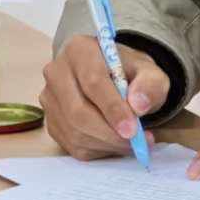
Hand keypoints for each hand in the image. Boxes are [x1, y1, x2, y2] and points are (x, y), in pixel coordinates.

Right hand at [40, 34, 169, 160]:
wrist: (111, 76)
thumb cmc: (127, 72)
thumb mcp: (148, 71)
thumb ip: (150, 84)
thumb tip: (138, 106)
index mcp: (80, 50)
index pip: (93, 82)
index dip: (113, 108)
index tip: (132, 129)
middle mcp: (57, 73)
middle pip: (78, 111)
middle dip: (110, 133)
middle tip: (136, 142)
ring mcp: (50, 99)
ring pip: (75, 132)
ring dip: (107, 144)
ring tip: (133, 143)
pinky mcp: (51, 122)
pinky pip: (72, 145)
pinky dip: (99, 149)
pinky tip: (117, 143)